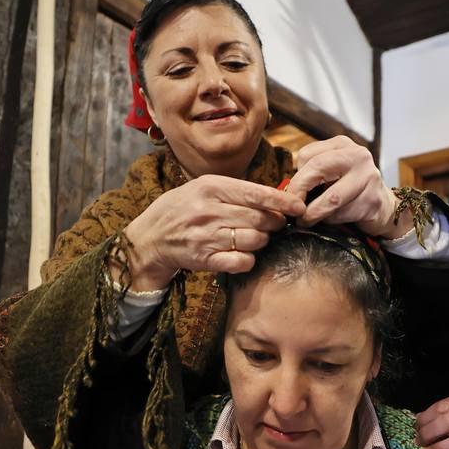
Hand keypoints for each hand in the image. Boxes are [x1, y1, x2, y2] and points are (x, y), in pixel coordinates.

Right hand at [123, 175, 304, 289]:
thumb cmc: (183, 208)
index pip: (256, 194)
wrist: (150, 237)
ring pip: (255, 240)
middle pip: (260, 219)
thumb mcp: (203, 188)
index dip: (283, 202)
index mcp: (210, 187)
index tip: (299, 207)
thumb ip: (235, 190)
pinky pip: (242, 262)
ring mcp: (206, 236)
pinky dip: (249, 260)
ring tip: (253, 237)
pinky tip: (243, 254)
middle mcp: (208, 210)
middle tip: (274, 225)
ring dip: (262, 241)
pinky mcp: (204, 258)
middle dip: (274, 223)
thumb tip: (275, 196)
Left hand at [285, 136, 410, 238]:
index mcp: (342, 144)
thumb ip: (311, 176)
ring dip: (313, 213)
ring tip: (305, 221)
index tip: (291, 195)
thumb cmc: (349, 191)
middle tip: (292, 209)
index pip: (307, 155)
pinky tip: (333, 220)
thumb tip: (286, 192)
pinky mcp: (373, 200)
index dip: (295, 177)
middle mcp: (358, 155)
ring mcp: (369, 176)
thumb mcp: (330, 174)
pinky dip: (332, 221)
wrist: (383, 207)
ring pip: (331, 197)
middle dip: (300, 191)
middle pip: (317, 168)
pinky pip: (343, 213)